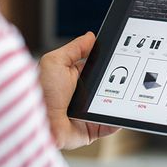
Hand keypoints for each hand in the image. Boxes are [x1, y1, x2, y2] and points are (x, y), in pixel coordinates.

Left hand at [38, 32, 118, 149]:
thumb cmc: (40, 92)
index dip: (108, 63)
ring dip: (120, 101)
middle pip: (107, 86)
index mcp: (74, 78)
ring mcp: (87, 113)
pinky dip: (117, 120)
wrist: (38, 123)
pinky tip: (122, 112)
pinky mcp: (91, 130)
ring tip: (129, 94)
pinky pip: (109, 125)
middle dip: (119, 81)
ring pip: (111, 105)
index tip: (122, 57)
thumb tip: (90, 37)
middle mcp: (81, 96)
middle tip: (128, 76)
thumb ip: (74, 49)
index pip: (96, 68)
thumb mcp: (55, 62)